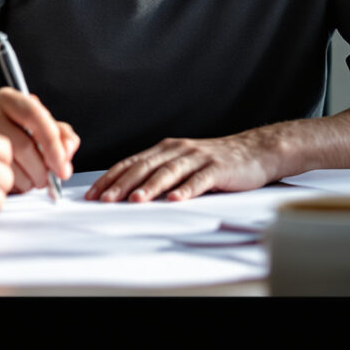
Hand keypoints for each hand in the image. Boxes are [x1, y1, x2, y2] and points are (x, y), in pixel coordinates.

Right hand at [0, 87, 79, 194]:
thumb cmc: (8, 129)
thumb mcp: (35, 123)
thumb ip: (60, 133)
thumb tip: (68, 152)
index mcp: (8, 98)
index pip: (35, 116)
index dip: (53, 144)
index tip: (62, 167)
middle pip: (23, 145)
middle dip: (41, 169)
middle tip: (48, 180)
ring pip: (9, 164)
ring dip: (28, 181)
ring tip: (32, 182)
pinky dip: (13, 186)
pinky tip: (16, 183)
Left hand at [85, 130, 276, 202]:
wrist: (255, 151)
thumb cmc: (216, 161)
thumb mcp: (183, 163)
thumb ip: (160, 174)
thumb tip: (129, 193)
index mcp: (166, 149)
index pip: (132, 162)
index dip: (111, 177)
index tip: (94, 193)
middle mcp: (178, 150)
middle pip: (145, 167)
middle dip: (123, 184)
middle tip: (106, 199)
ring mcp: (198, 158)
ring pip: (169, 172)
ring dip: (150, 187)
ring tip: (135, 200)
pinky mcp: (218, 168)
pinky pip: (199, 180)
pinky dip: (186, 190)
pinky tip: (175, 199)